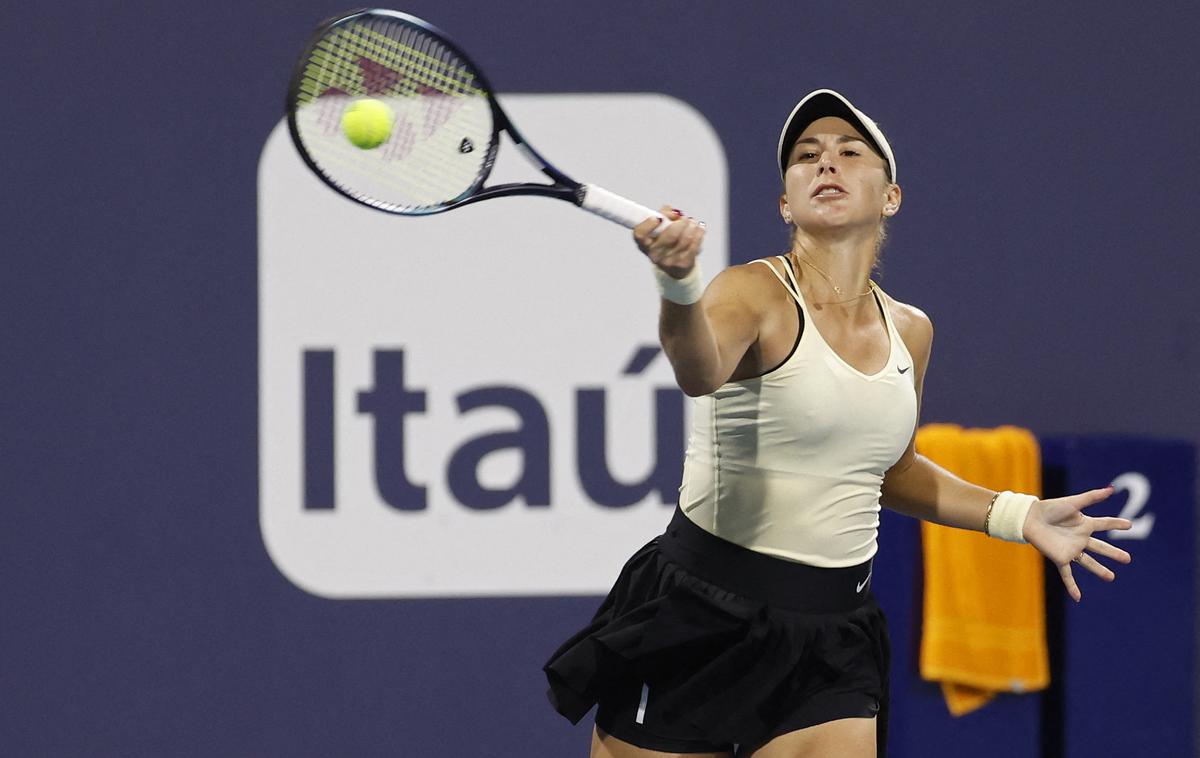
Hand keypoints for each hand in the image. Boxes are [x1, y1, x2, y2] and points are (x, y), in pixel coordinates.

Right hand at [633, 206, 704, 279]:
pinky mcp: (683, 264)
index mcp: (644, 244)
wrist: (675, 267)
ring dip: (691, 227)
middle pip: (670, 236)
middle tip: (684, 218)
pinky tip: (699, 228)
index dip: (648, 225)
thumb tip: (675, 212)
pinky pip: (694, 245)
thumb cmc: (665, 242)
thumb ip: (664, 214)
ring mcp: (669, 261)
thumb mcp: (659, 228)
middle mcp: (654, 255)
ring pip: (685, 239)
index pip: (640, 234)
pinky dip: (699, 233)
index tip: (658, 218)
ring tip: (692, 222)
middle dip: (681, 223)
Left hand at [1022, 486, 1132, 601]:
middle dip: (1113, 553)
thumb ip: (1092, 497)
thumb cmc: (1049, 508)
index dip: (1117, 524)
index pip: (1105, 524)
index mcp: (1084, 524)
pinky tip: (1078, 598)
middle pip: (1100, 547)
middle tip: (1128, 559)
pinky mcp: (1060, 558)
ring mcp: (1070, 549)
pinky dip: (1072, 586)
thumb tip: (1111, 489)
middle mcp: (1079, 538)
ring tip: (1111, 577)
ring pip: (1088, 562)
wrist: (1029, 518)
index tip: (1130, 525)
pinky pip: (1067, 575)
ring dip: (1099, 570)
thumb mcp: (1073, 502)